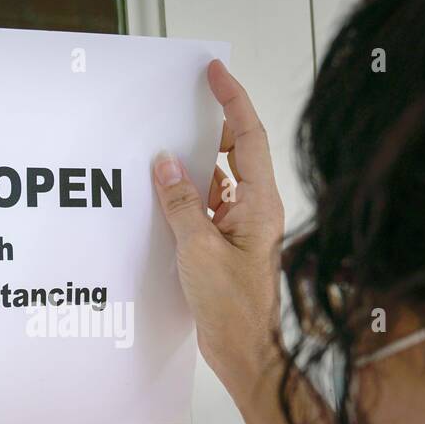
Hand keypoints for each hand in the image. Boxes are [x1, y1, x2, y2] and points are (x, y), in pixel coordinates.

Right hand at [152, 60, 284, 390]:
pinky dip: (188, 195)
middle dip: (211, 126)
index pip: (248, 136)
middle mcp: (256, 209)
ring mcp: (242, 227)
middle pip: (236, 151)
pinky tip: (164, 195)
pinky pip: (208, 206)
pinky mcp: (227, 244)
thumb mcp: (197, 249)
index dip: (232, 100)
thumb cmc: (233, 308)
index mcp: (260, 204)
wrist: (244, 351)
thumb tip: (166, 164)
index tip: (215, 72)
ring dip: (194, 164)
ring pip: (219, 179)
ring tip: (165, 149)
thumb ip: (180, 202)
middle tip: (183, 105)